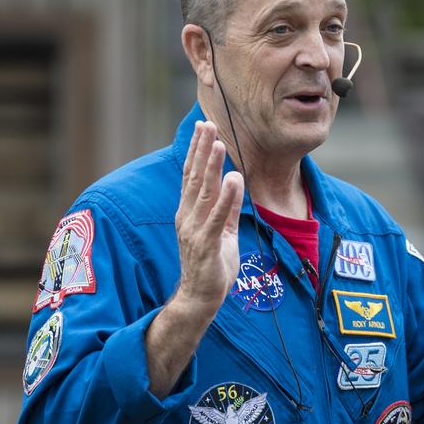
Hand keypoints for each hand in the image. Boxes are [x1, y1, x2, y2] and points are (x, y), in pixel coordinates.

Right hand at [173, 121, 244, 319]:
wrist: (200, 299)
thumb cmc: (212, 267)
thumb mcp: (224, 232)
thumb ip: (228, 209)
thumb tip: (235, 184)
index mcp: (189, 213)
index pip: (191, 176)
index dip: (197, 151)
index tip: (203, 128)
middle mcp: (187, 217)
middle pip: (194, 178)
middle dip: (202, 150)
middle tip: (208, 125)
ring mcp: (194, 230)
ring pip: (204, 193)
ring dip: (211, 167)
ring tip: (219, 144)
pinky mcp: (206, 244)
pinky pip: (218, 216)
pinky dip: (226, 197)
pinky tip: (233, 179)